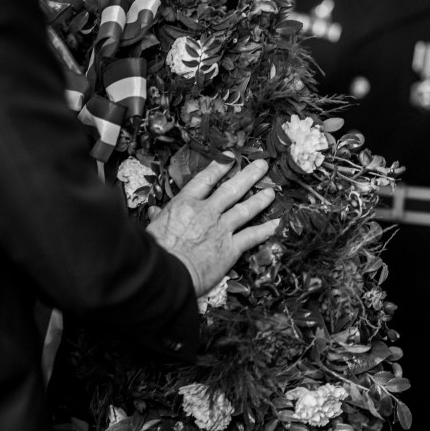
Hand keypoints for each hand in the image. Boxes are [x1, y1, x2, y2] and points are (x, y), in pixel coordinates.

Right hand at [146, 156, 277, 295]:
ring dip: (260, 199)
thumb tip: (153, 211)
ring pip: (245, 209)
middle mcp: (207, 212)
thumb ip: (157, 218)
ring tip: (271, 192)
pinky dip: (266, 230)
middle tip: (262, 165)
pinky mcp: (230, 248)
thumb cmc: (157, 251)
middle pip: (231, 189)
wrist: (168, 273)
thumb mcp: (152, 229)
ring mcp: (221, 229)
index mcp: (185, 204)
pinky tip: (277, 224)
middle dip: (248, 176)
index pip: (206, 179)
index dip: (219, 166)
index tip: (230, 156)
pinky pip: (252, 236)